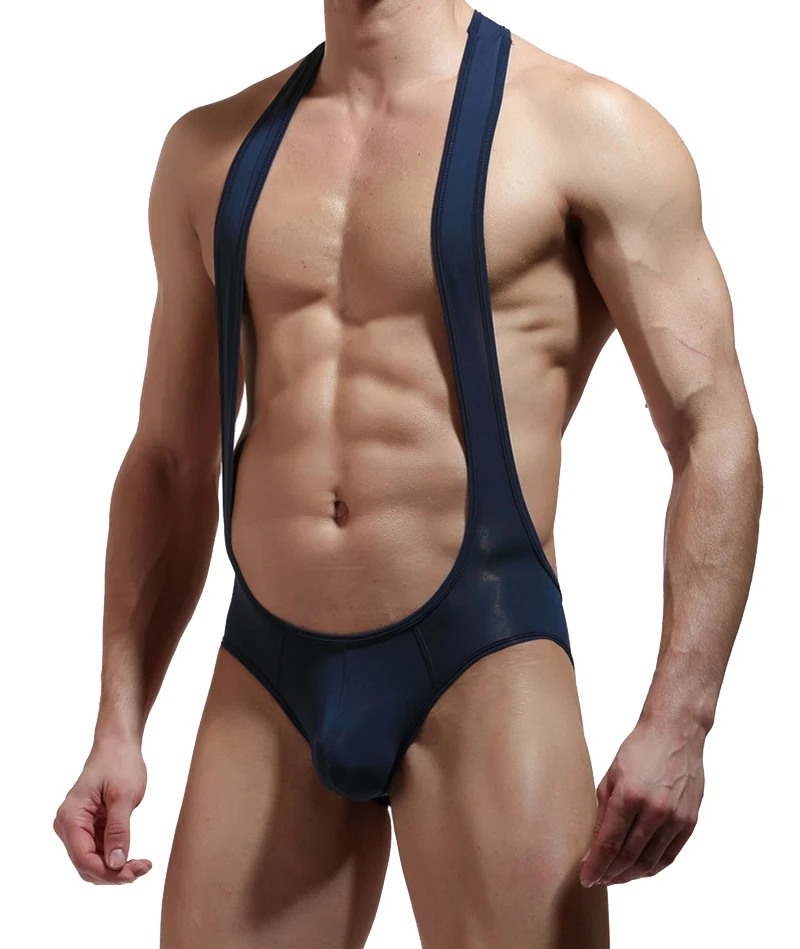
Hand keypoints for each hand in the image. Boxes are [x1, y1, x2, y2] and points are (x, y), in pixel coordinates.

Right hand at [53, 737, 151, 883]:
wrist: (118, 744)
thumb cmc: (120, 763)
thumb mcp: (123, 796)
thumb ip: (118, 830)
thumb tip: (115, 864)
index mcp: (71, 817)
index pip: (83, 858)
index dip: (107, 872)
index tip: (132, 874)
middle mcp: (67, 825)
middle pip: (86, 864)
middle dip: (113, 873)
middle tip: (143, 869)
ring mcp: (76, 827)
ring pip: (92, 862)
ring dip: (116, 868)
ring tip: (143, 865)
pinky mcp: (88, 827)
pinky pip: (98, 851)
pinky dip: (114, 858)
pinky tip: (134, 858)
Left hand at [580, 717, 704, 886]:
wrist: (676, 734)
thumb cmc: (639, 750)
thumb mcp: (611, 776)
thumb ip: (604, 812)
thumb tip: (595, 845)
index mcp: (630, 795)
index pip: (610, 843)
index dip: (596, 864)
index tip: (585, 877)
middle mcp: (655, 809)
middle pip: (629, 856)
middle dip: (610, 873)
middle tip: (598, 879)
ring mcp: (675, 818)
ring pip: (649, 861)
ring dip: (630, 875)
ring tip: (614, 878)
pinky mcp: (689, 822)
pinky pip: (669, 855)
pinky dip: (652, 867)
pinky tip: (638, 870)